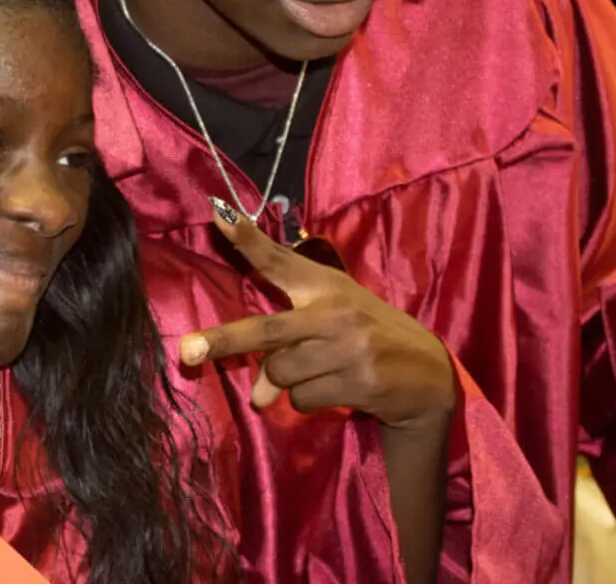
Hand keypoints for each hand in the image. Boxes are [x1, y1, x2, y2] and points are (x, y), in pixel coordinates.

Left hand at [179, 199, 455, 430]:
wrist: (427, 372)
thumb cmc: (367, 333)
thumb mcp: (332, 310)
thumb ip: (284, 343)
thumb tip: (258, 396)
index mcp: (325, 286)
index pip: (280, 259)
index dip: (248, 238)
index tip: (218, 214)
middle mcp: (336, 313)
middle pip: (267, 332)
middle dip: (224, 342)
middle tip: (188, 353)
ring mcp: (350, 349)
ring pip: (283, 374)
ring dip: (288, 384)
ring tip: (319, 373)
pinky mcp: (361, 382)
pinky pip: (305, 400)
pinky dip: (308, 401)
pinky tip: (336, 389)